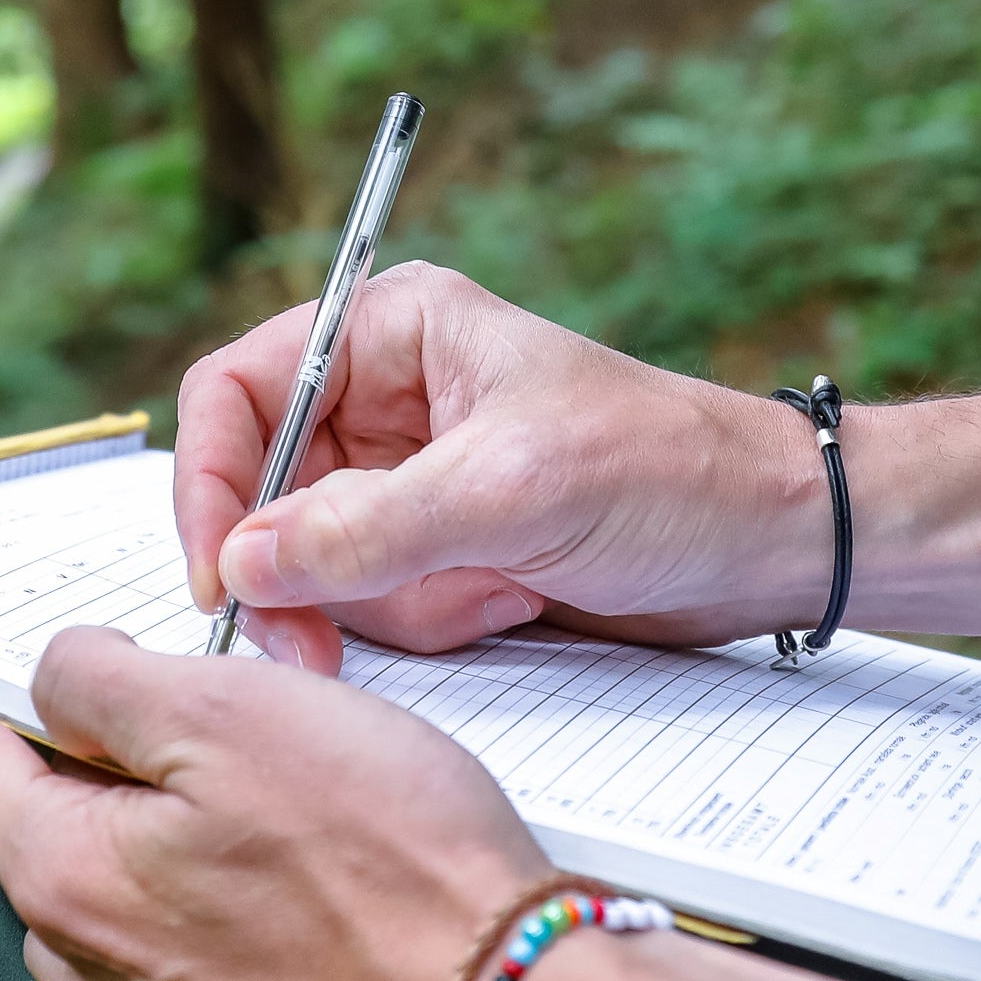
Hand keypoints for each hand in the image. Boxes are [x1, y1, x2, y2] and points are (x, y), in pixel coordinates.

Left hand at [0, 627, 551, 980]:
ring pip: (128, 929)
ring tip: (281, 822)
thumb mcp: (237, 711)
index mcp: (67, 878)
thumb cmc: (390, 863)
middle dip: (93, 784)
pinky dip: (231, 952)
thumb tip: (54, 677)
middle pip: (51, 848)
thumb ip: (110, 681)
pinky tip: (313, 921)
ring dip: (168, 870)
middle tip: (183, 724)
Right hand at [176, 261, 828, 674]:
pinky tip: (510, 605)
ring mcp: (410, 481)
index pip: (237, 392)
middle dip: (303, 572)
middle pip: (261, 493)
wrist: (772, 545)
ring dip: (397, 601)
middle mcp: (386, 399)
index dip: (208, 482)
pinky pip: (376, 606)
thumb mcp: (512, 492)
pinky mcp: (441, 551)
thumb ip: (368, 529)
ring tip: (493, 591)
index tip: (222, 577)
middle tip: (318, 648)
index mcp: (392, 332)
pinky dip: (434, 622)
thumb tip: (242, 562)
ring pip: (317, 564)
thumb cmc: (667, 473)